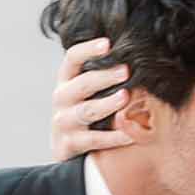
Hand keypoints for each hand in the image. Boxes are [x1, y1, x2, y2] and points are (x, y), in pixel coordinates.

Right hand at [50, 37, 130, 159]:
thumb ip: (102, 74)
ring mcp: (63, 122)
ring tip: (126, 97)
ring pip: (87, 110)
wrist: (67, 150)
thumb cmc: (86, 114)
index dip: (88, 49)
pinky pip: (93, 139)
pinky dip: (113, 137)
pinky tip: (130, 134)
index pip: (73, 58)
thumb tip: (133, 53)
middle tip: (126, 71)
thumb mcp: (88, 92)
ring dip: (107, 103)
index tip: (108, 43)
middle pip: (82, 84)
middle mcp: (62, 98)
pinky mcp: (68, 144)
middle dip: (104, 76)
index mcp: (67, 80)